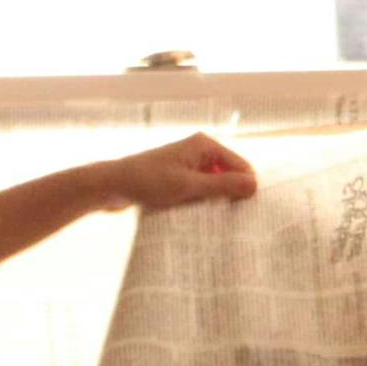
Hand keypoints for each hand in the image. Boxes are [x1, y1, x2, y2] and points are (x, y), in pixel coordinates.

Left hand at [93, 134, 257, 212]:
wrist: (111, 185)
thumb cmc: (148, 182)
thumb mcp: (189, 186)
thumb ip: (222, 185)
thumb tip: (255, 185)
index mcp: (205, 145)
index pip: (240, 166)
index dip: (245, 187)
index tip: (247, 212)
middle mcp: (199, 151)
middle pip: (229, 174)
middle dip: (231, 194)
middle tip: (234, 219)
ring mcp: (188, 164)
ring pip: (214, 184)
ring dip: (215, 200)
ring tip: (217, 220)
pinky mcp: (178, 177)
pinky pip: (200, 189)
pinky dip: (202, 201)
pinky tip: (201, 217)